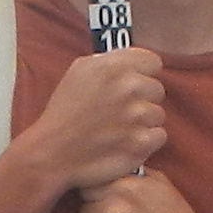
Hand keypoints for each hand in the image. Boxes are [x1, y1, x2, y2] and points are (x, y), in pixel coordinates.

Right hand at [14, 48, 165, 194]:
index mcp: (114, 66)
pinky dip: (146, 142)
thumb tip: (132, 62)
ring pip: (158, 114)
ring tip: (118, 129)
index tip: (132, 85)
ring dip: (143, 122)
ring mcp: (138, 116)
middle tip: (119, 112)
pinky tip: (125, 143)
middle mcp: (129, 87)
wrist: (52, 152)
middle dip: (142, 100)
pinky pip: (159, 136)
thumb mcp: (79, 71)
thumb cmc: (64, 112)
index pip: (153, 62)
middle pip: (157, 89)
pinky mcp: (142, 142)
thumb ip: (110, 61)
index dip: (143, 74)